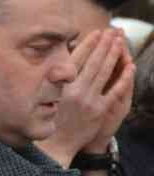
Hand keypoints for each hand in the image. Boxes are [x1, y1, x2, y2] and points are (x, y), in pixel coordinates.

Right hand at [38, 29, 132, 165]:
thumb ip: (55, 79)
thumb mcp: (44, 96)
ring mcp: (88, 99)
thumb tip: (64, 62)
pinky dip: (124, 78)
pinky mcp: (99, 110)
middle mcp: (74, 90)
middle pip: (93, 62)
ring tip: (121, 41)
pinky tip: (130, 66)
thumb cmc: (48, 118)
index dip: (89, 44)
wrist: (55, 144)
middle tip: (113, 32)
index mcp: (59, 85)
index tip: (97, 33)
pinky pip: (115, 90)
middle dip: (105, 45)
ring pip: (104, 72)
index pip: (77, 58)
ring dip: (114, 55)